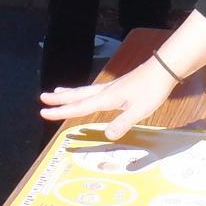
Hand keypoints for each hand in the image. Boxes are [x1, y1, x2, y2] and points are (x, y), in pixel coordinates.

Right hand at [38, 56, 177, 140]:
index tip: (43, 112)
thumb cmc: (152, 90)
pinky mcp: (118, 86)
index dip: (61, 111)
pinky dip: (83, 92)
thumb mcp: (139, 111)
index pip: (80, 107)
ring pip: (84, 91)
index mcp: (107, 98)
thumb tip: (106, 135)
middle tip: (42, 98)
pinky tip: (87, 92)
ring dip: (70, 93)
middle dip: (60, 99)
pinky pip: (93, 90)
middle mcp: (105, 91)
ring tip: (56, 92)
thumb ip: (122, 123)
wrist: (162, 70)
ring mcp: (111, 87)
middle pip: (78, 95)